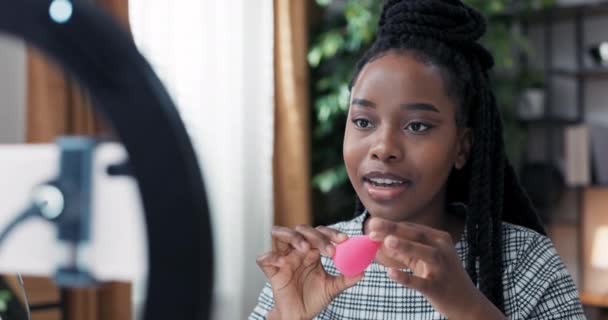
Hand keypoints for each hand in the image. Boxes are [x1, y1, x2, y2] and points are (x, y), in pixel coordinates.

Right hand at [257, 225, 363, 319]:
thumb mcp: (333, 288)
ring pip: (279, 234)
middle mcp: (296, 251)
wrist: (300, 317)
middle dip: (315, 236)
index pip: (319, 233)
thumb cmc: (314, 299)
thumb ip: (347, 278)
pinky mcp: (271, 271)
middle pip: (301, 230)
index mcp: (311, 251)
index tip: (344, 240)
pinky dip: (270, 257)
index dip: (331, 233)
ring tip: (305, 248)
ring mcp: (283, 259)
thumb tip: (363, 270)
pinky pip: (264, 259)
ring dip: (292, 237)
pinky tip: (282, 262)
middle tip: (329, 250)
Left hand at [367, 217, 504, 319]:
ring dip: (406, 246)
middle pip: (417, 235)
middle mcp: (443, 250)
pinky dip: (405, 278)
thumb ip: (401, 252)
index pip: (413, 228)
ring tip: (388, 241)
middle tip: (373, 225)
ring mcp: (442, 268)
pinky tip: (391, 273)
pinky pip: (421, 282)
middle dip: (394, 229)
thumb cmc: (439, 276)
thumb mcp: (421, 261)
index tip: (372, 224)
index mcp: (439, 239)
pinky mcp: (438, 288)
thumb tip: (377, 244)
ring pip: (426, 253)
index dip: (392, 225)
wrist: (465, 302)